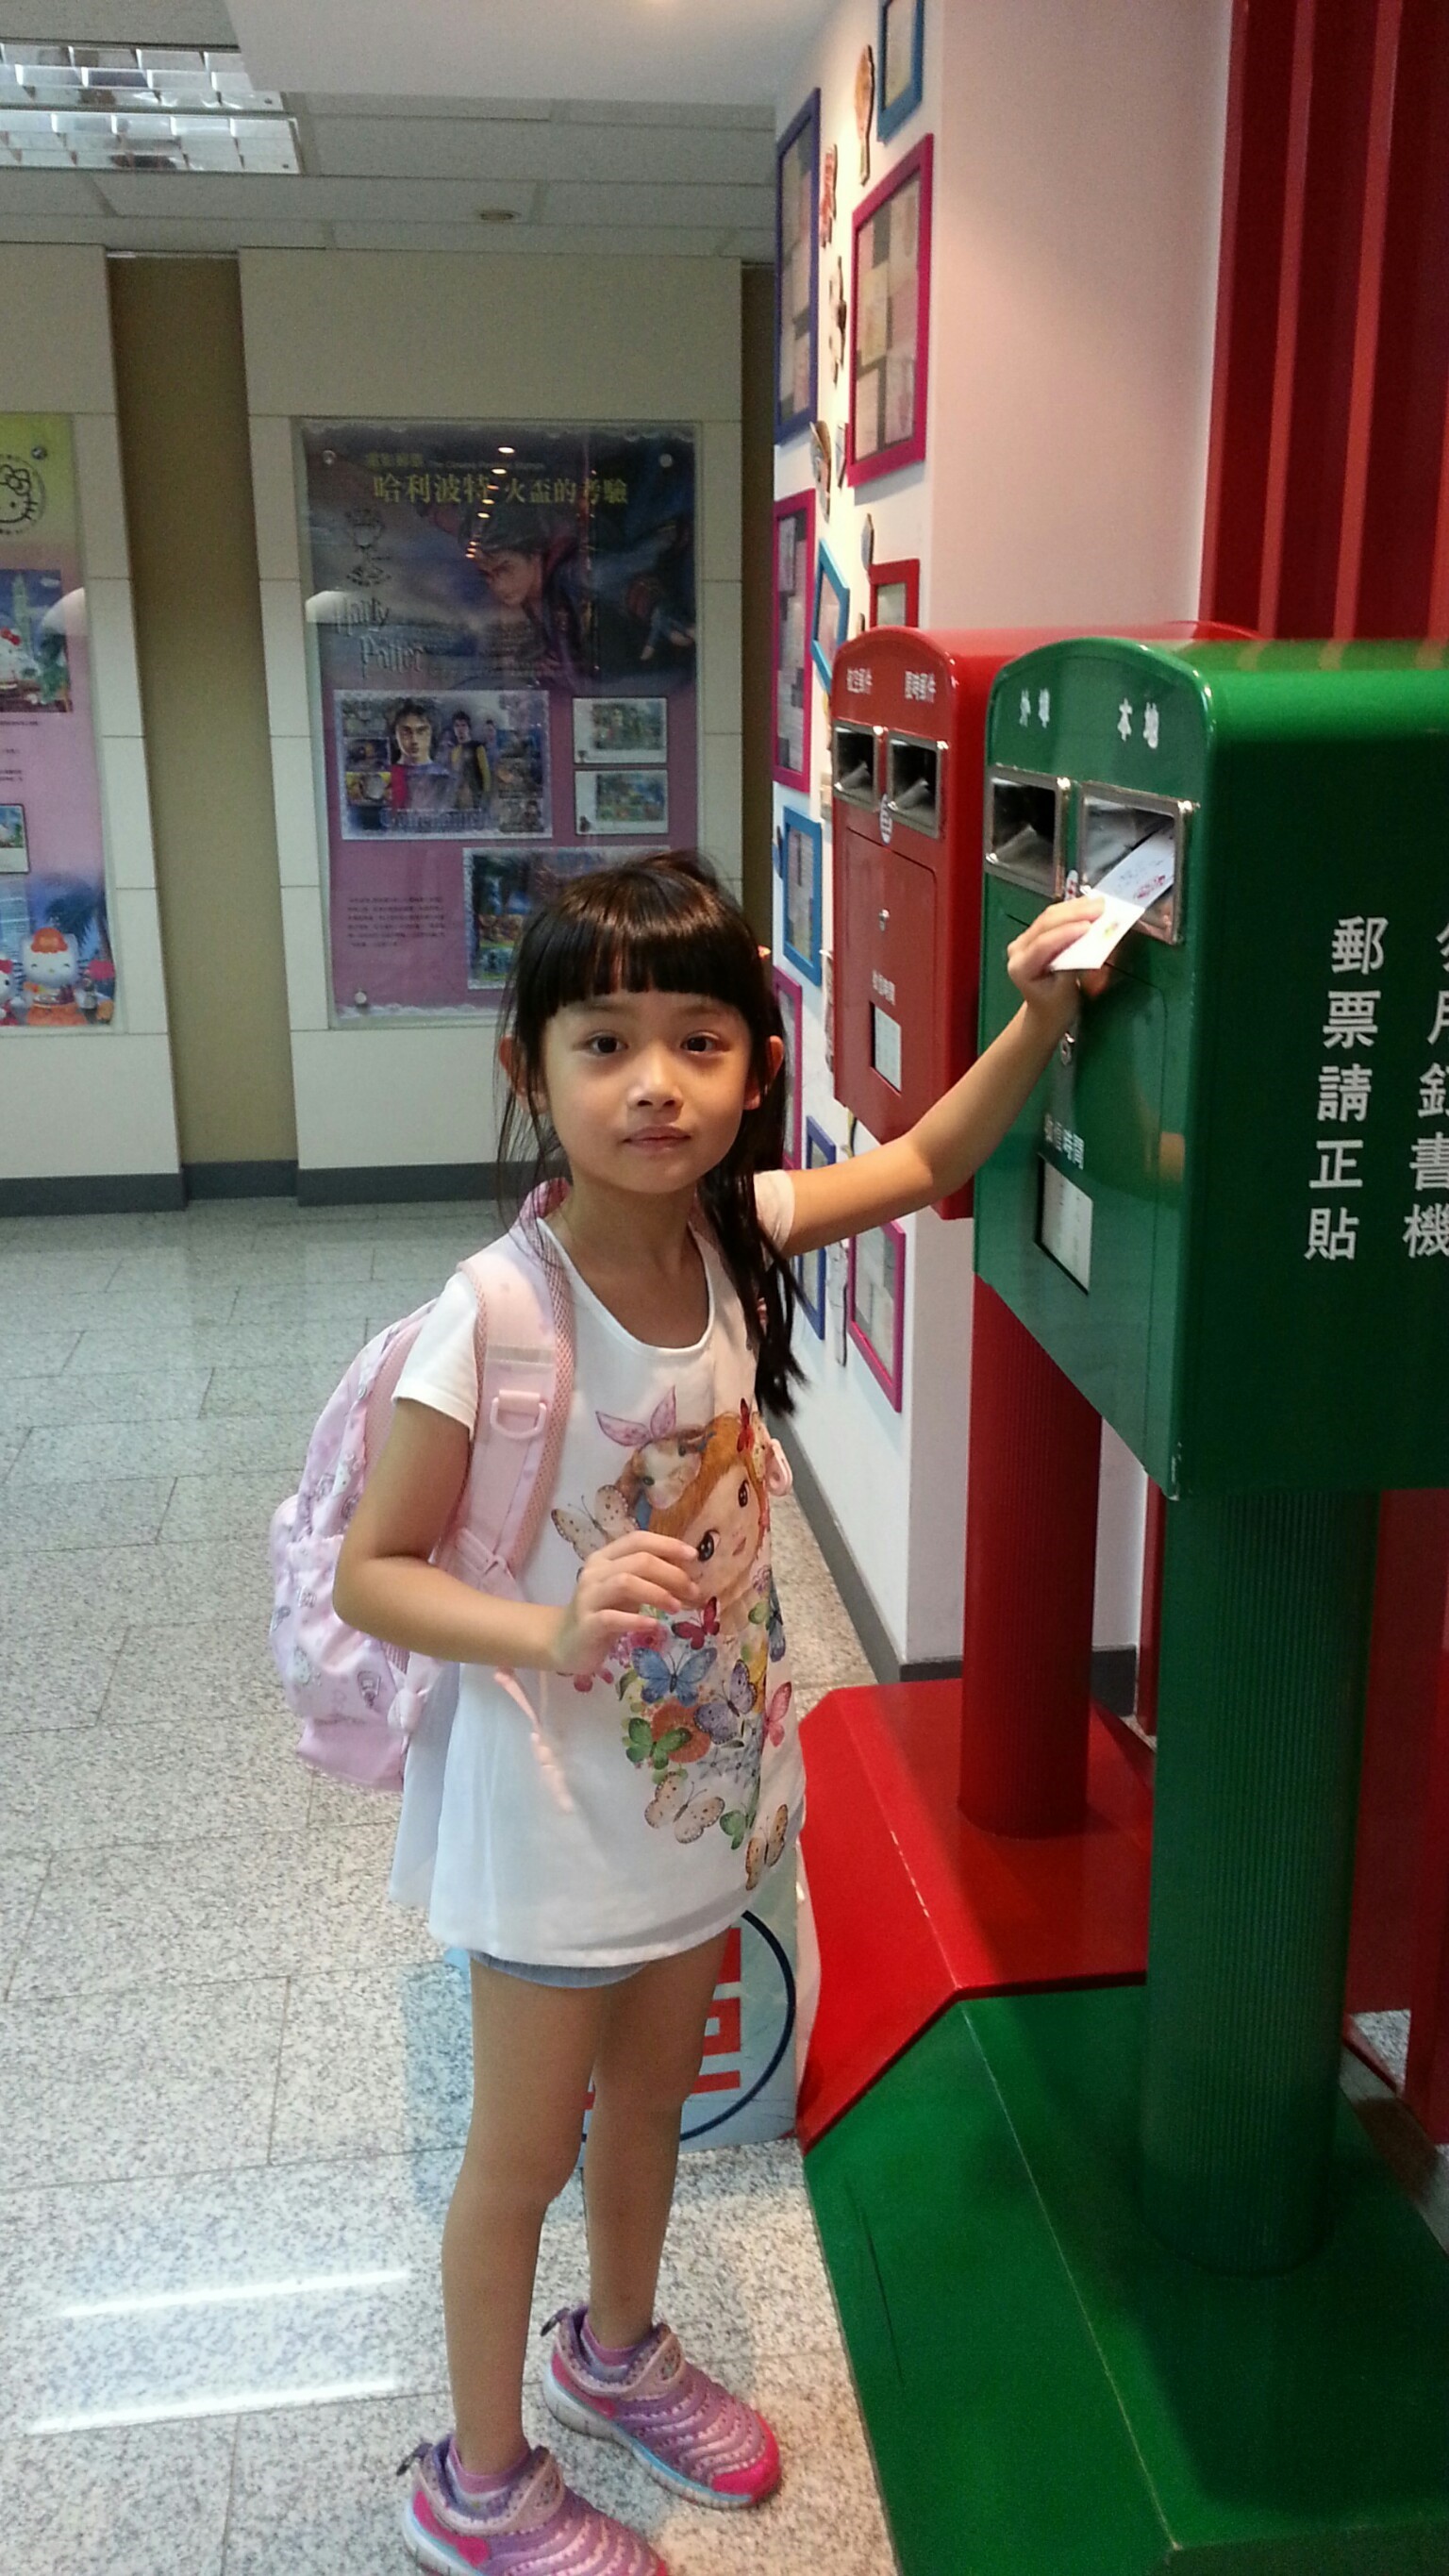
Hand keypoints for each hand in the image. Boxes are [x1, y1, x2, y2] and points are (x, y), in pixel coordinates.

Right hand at [547, 1530, 702, 1679]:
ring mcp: (588, 1597)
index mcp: (605, 1557)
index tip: (694, 1556)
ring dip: (657, 1593)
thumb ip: (650, 1578)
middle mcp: (594, 1572)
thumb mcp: (627, 1591)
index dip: (667, 1544)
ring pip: (625, 1582)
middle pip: (638, 1561)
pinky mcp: (586, 1625)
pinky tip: (654, 1625)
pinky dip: (636, 1619)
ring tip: (677, 1607)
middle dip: (671, 1574)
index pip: (638, 1540)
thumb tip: (689, 1574)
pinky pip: (612, 1617)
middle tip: (693, 1591)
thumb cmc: (604, 1613)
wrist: (565, 1643)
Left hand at [1007, 895, 1109, 1024]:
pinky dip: (1073, 910)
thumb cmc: (1056, 1007)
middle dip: (1075, 913)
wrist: (1046, 1011)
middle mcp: (1018, 949)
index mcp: (1021, 968)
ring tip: (1099, 902)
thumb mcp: (1066, 992)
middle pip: (1046, 924)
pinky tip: (1089, 905)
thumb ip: (1074, 965)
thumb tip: (1090, 941)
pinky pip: (1054, 917)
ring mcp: (1025, 939)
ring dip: (1076, 907)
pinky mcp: (1036, 933)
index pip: (1043, 945)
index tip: (1089, 926)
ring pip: (1050, 916)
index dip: (1066, 933)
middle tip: (1100, 907)